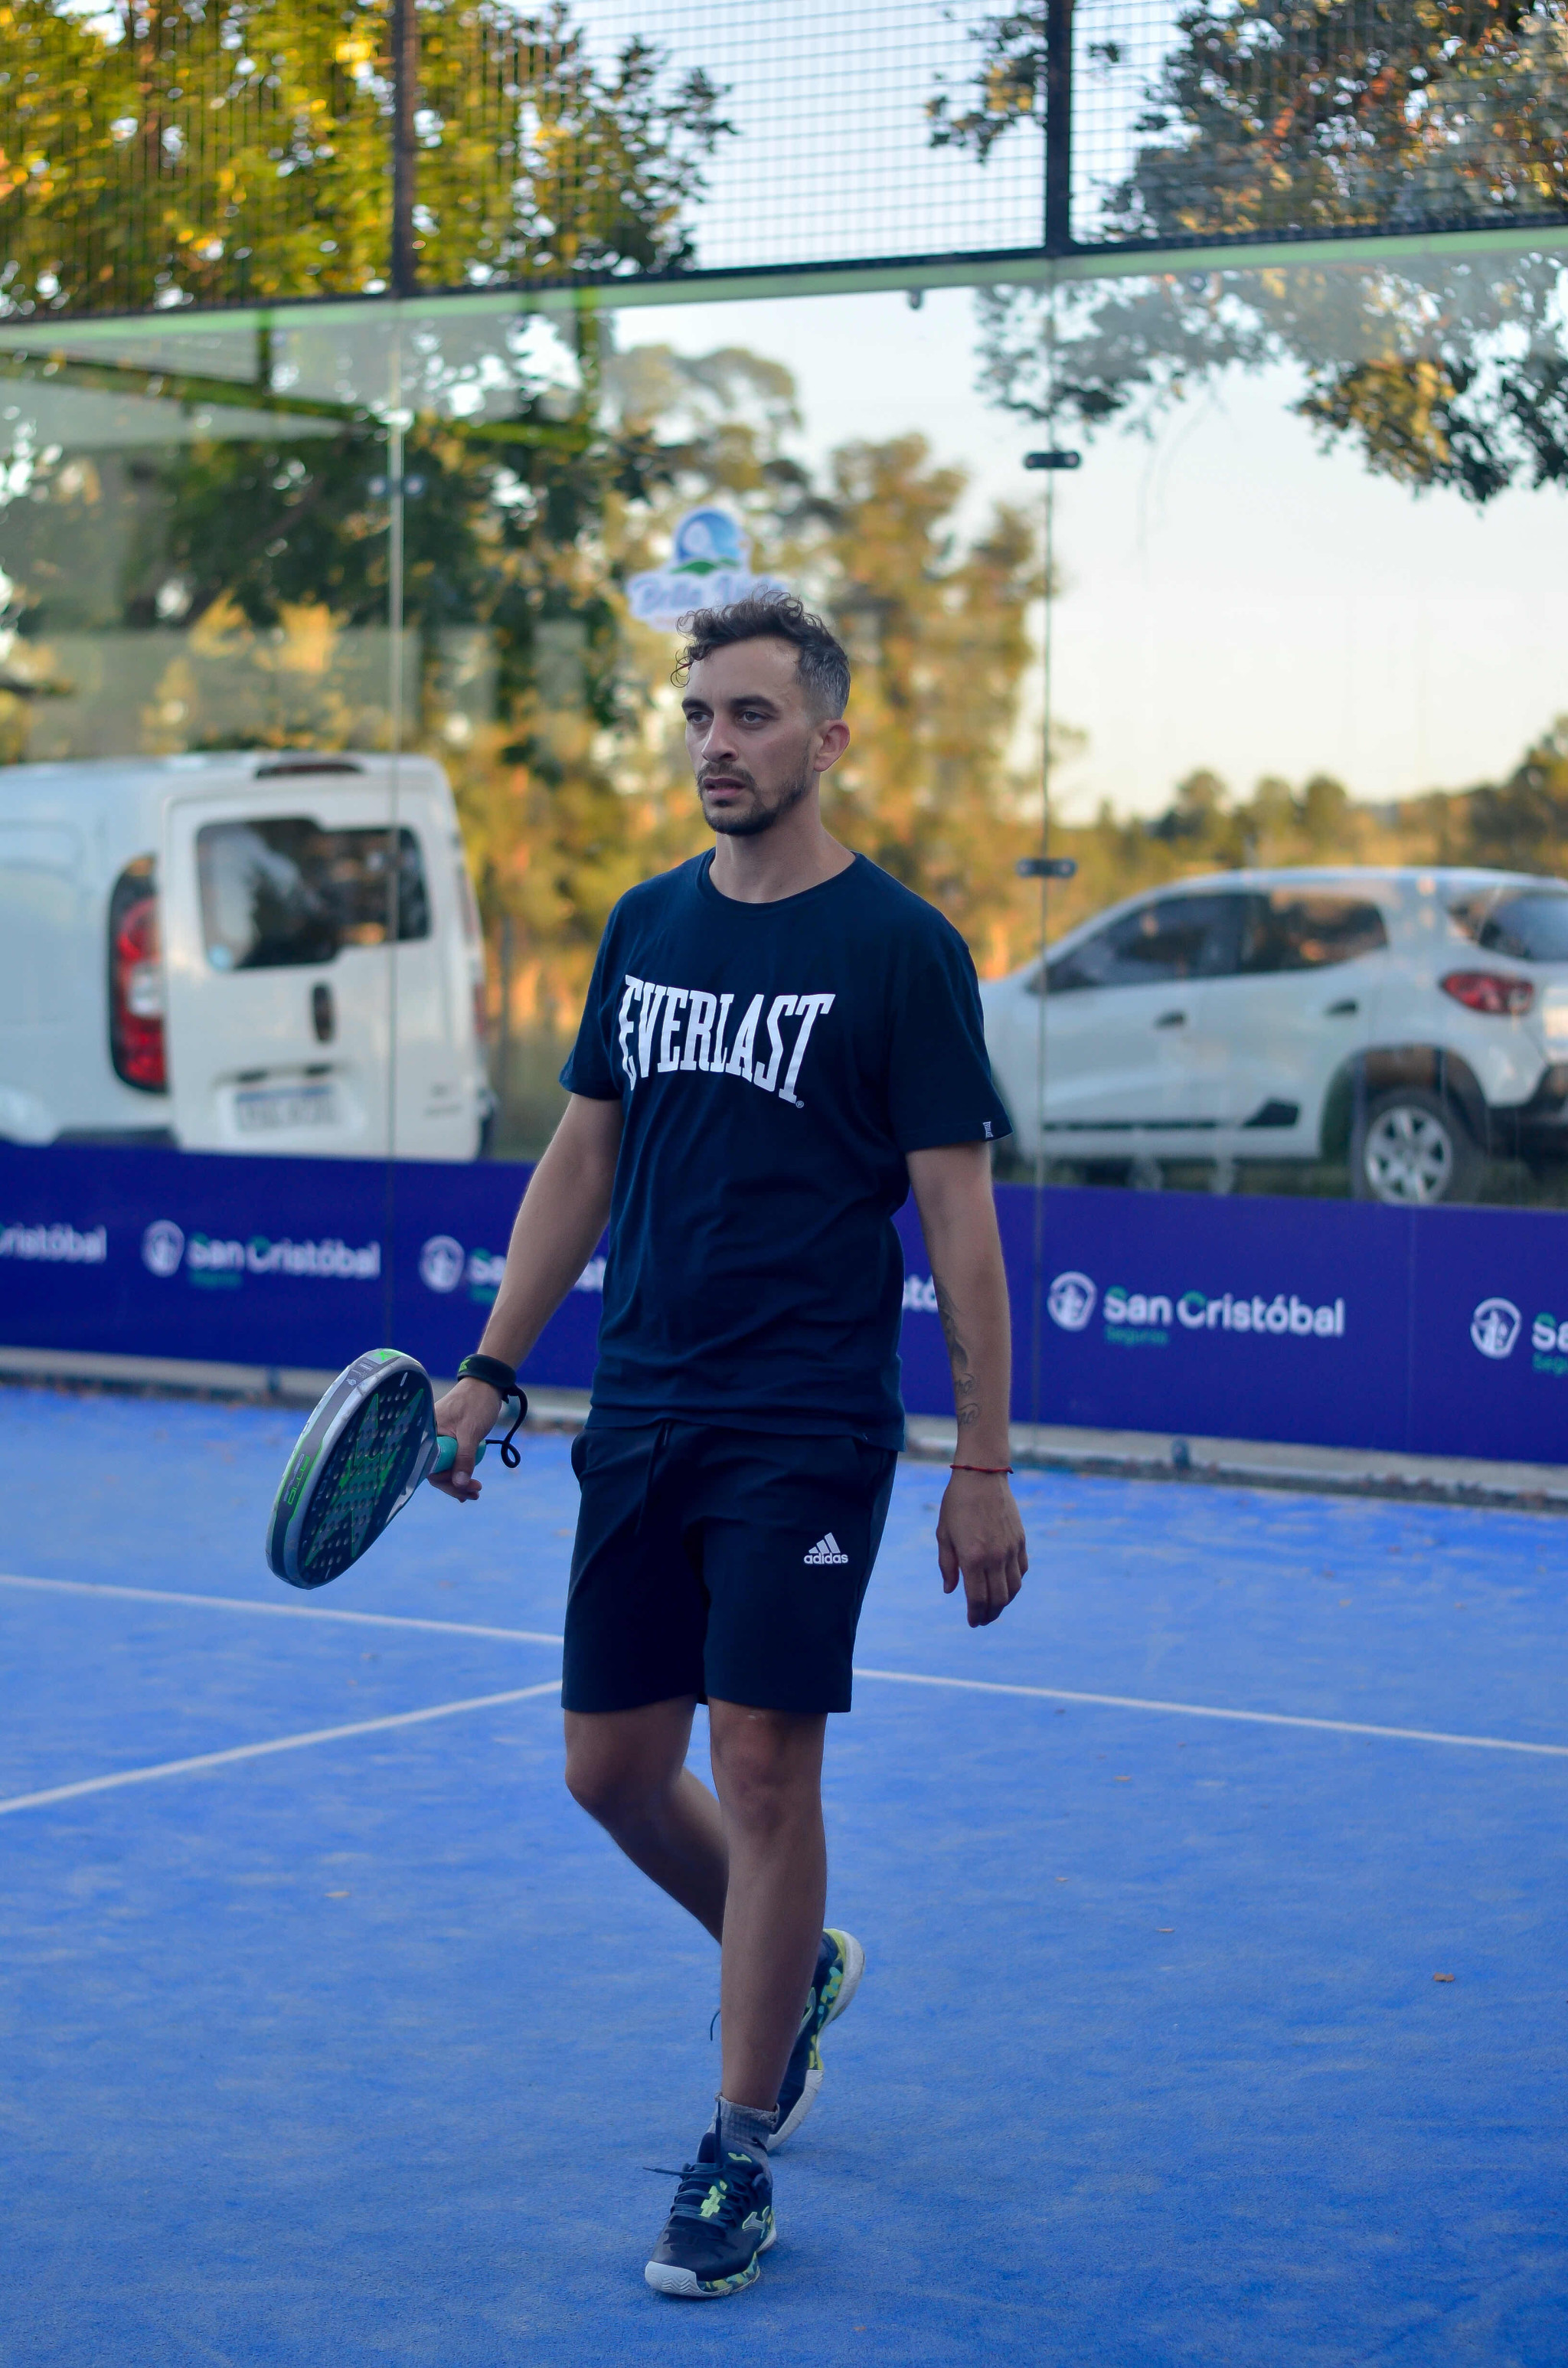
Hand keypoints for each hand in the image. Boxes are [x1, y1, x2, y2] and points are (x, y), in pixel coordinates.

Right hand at [428, 1378, 501, 1502]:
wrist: (486, 1385)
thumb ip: (464, 1458)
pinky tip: (469, 1485)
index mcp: (427, 1434)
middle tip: (476, 1492)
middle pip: (436, 1471)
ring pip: (445, 1468)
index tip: (463, 1489)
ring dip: (460, 1481)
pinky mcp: (449, 1441)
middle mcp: (429, 1438)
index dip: (445, 1482)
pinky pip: (451, 1461)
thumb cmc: (476, 1403)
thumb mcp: (471, 1431)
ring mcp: (439, 1440)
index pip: (429, 1467)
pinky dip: (461, 1472)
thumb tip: (459, 1484)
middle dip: (455, 1485)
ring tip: (476, 1491)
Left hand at [936, 1469, 1026, 1626]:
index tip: (972, 1622)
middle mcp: (995, 1557)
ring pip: (1014, 1588)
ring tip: (995, 1607)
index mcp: (972, 1557)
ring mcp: (1011, 1549)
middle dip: (990, 1614)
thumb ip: (947, 1565)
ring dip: (1004, 1602)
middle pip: (998, 1599)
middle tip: (983, 1620)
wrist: (982, 1476)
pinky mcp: (1020, 1541)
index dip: (975, 1615)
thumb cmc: (957, 1504)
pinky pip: (1022, 1570)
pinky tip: (1005, 1584)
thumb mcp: (944, 1534)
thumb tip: (950, 1590)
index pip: (978, 1599)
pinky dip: (1015, 1583)